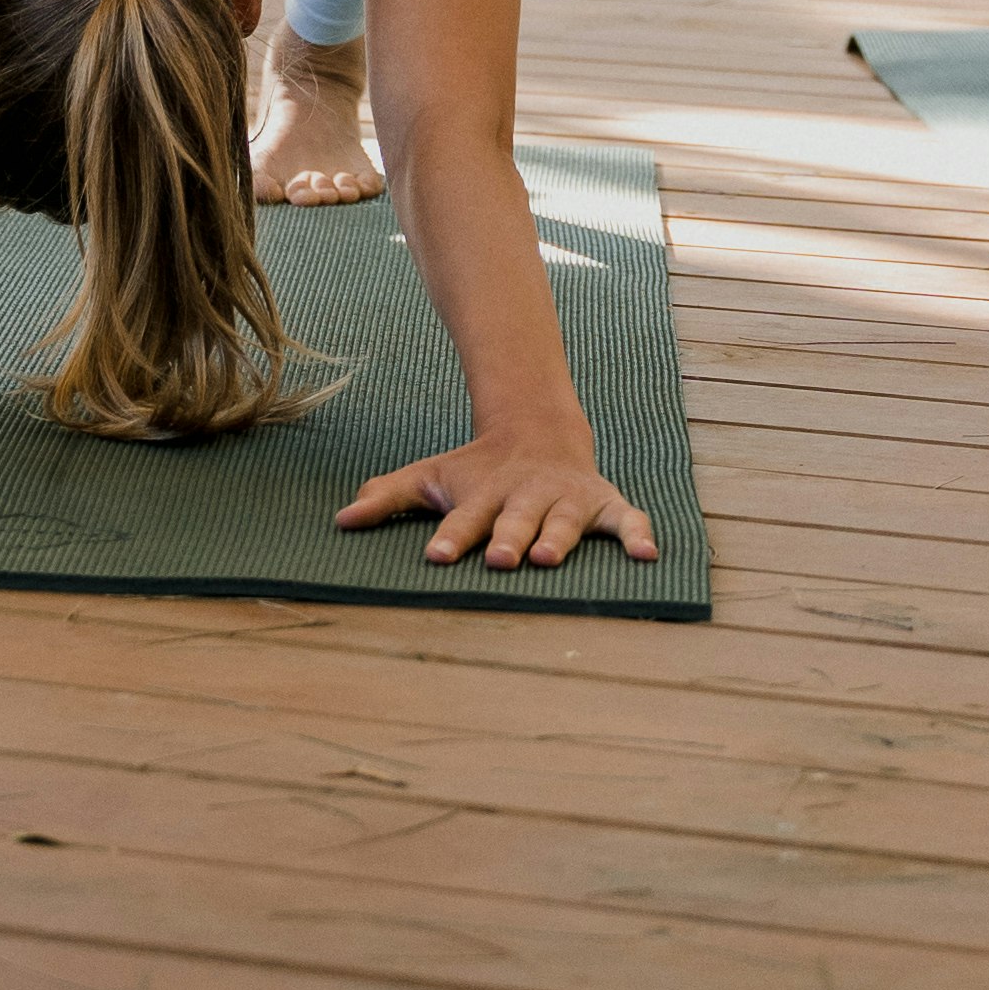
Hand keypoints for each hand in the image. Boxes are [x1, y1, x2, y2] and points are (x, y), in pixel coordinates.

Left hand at [338, 429, 656, 572]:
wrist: (539, 430)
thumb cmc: (477, 470)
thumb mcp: (431, 476)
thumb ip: (388, 497)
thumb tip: (340, 519)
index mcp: (484, 495)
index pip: (463, 518)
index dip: (452, 536)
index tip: (437, 555)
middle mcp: (525, 498)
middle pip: (515, 520)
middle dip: (508, 538)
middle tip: (501, 558)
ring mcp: (565, 500)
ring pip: (563, 520)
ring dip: (559, 537)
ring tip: (551, 556)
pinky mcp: (602, 503)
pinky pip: (625, 519)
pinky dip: (637, 533)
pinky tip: (648, 554)